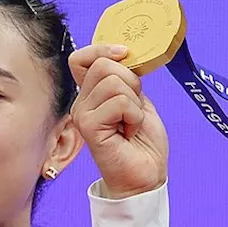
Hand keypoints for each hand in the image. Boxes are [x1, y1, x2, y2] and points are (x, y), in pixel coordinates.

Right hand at [69, 44, 168, 199]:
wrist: (146, 176)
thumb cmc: (143, 143)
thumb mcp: (138, 102)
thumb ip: (127, 80)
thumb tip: (124, 55)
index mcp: (92, 94)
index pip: (81, 58)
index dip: (102, 49)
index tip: (124, 55)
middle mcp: (82, 103)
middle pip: (103, 65)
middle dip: (131, 82)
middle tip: (134, 110)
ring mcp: (82, 115)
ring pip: (114, 83)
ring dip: (134, 104)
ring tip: (131, 124)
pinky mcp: (89, 127)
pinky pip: (119, 102)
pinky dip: (134, 116)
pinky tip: (129, 132)